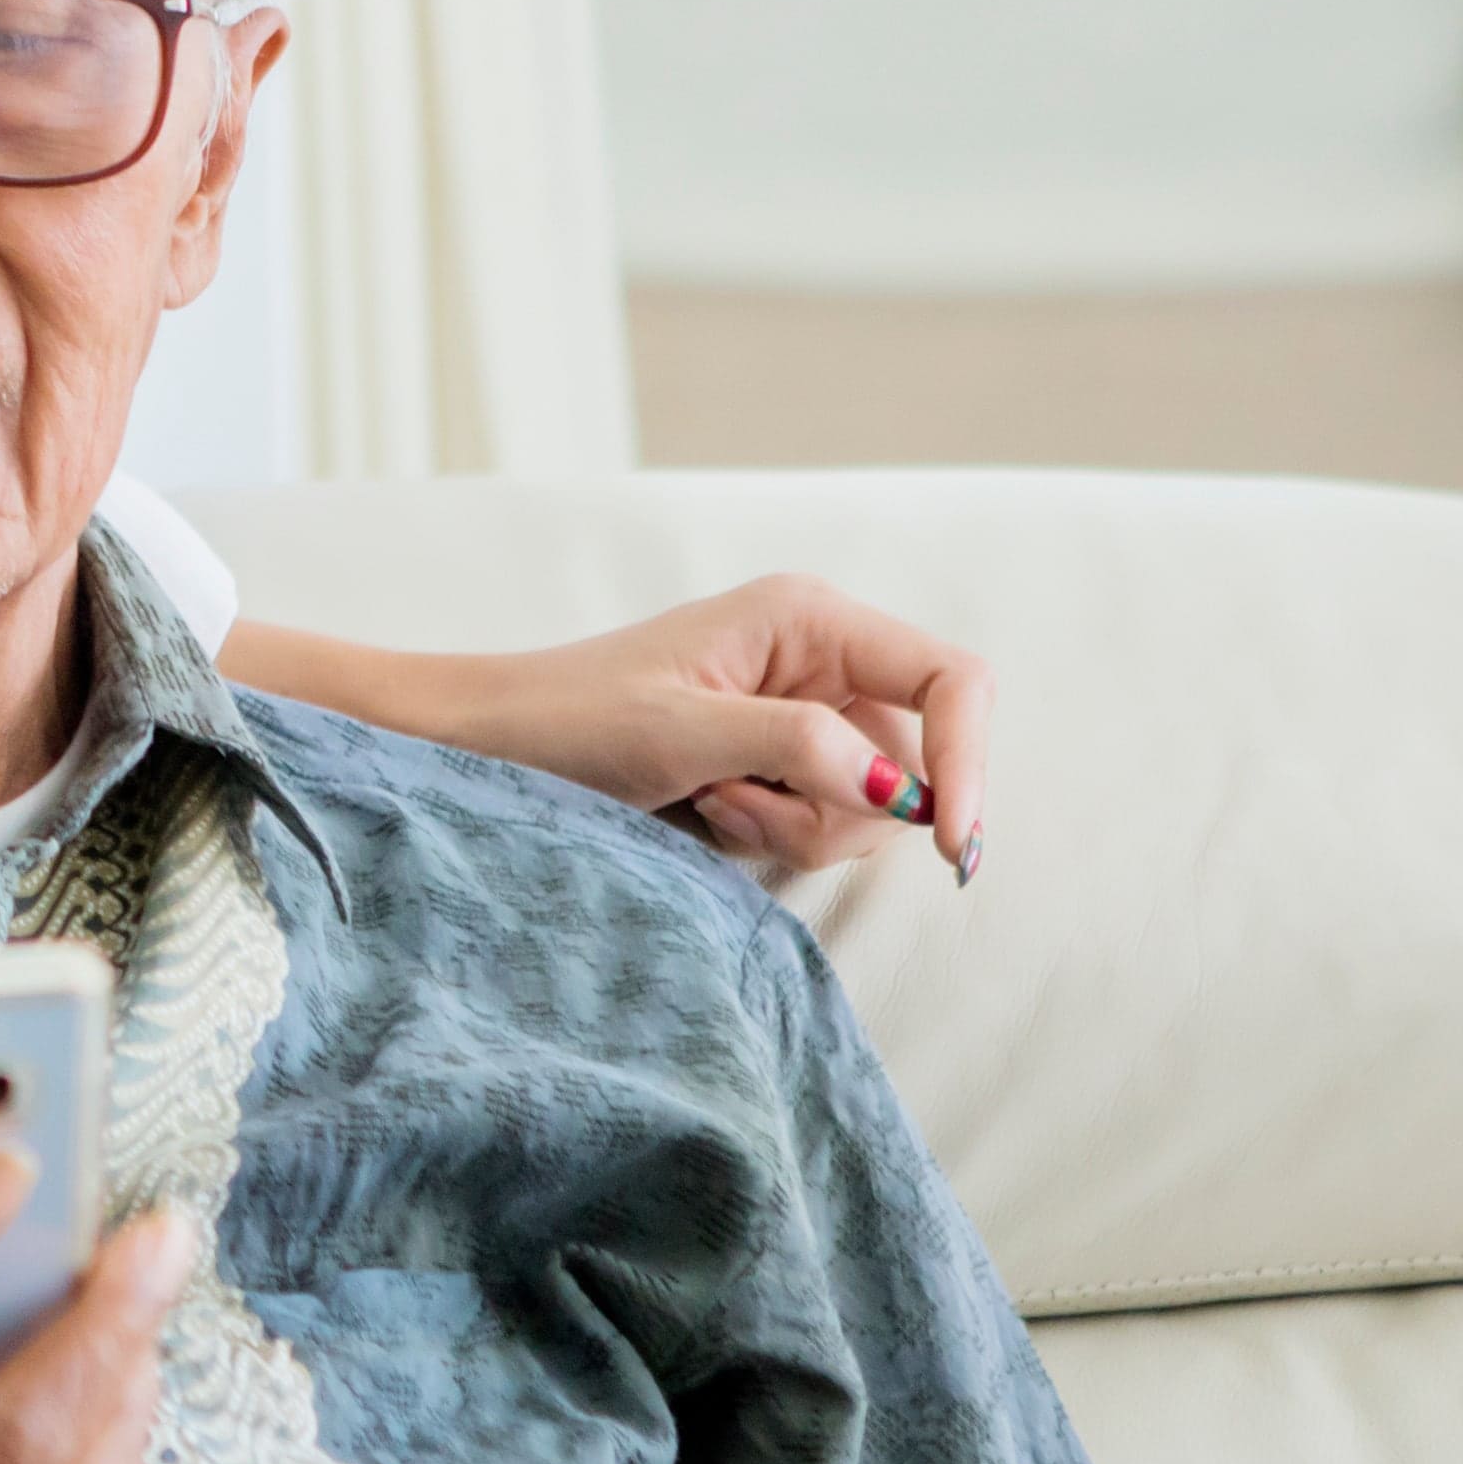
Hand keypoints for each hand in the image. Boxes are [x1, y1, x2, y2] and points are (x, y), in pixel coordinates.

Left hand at [417, 576, 992, 881]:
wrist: (494, 742)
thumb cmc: (569, 717)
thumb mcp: (681, 732)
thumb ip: (795, 747)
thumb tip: (900, 786)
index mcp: (810, 618)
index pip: (950, 680)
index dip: (968, 759)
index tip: (950, 844)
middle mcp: (821, 658)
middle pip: (915, 760)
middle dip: (839, 808)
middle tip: (736, 803)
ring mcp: (803, 714)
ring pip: (871, 806)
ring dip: (795, 825)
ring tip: (709, 799)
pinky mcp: (780, 762)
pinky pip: (823, 821)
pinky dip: (773, 832)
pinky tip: (707, 808)